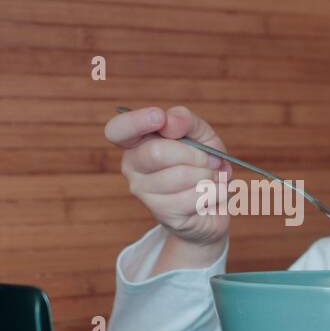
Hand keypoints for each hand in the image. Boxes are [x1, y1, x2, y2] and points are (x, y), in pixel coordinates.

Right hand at [104, 105, 230, 247]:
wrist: (211, 200)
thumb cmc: (200, 162)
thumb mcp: (199, 133)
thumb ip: (185, 120)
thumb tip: (169, 121)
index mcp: (136, 141)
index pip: (117, 130)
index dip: (136, 122)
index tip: (160, 118)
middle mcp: (132, 166)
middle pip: (157, 153)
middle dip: (195, 154)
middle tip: (211, 159)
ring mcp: (143, 192)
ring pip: (180, 176)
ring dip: (207, 175)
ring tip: (211, 177)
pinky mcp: (161, 212)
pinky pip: (193, 197)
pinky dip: (212, 193)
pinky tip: (209, 194)